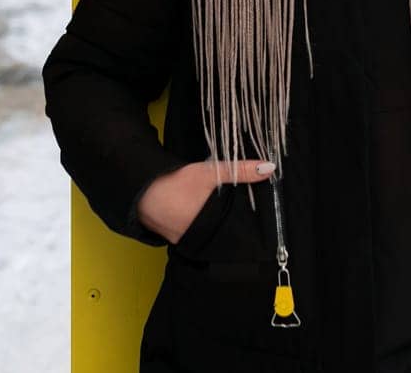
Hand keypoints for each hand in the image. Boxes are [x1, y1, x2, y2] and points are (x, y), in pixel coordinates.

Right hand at [137, 159, 273, 244]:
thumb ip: (239, 171)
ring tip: (235, 221)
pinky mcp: (178, 238)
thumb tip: (268, 168)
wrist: (143, 189)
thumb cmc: (175, 182)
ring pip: (212, 238)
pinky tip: (210, 219)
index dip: (251, 232)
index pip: (238, 236)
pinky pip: (198, 236)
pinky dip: (205, 229)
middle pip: (226, 238)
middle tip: (254, 225)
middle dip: (237, 231)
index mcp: (210, 228)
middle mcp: (199, 240)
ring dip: (221, 230)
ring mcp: (186, 241)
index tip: (264, 231)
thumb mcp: (210, 173)